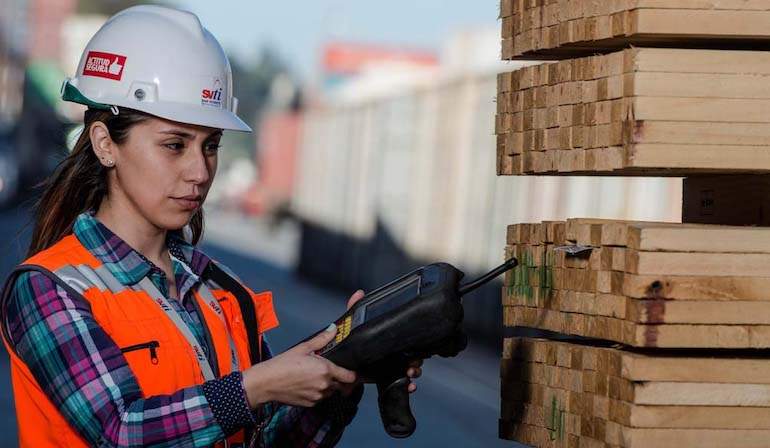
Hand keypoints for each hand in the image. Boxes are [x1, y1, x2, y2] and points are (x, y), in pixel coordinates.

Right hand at [242, 326, 357, 406]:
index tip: (350, 371)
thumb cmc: (282, 364)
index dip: (353, 374)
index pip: (350, 377)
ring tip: (315, 377)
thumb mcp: (303, 348)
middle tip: (329, 371)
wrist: (266, 383)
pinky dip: (317, 393)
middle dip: (338, 379)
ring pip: (330, 392)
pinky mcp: (310, 404)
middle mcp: (324, 385)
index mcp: (326, 370)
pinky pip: (320, 399)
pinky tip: (307, 385)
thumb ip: (322, 339)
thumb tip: (333, 329)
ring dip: (328, 386)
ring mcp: (318, 397)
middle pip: (341, 385)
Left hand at [344, 289, 423, 394]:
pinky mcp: (382, 382)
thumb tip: (359, 293)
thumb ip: (352, 310)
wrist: (331, 371)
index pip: (401, 340)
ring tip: (410, 372)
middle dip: (415, 358)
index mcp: (380, 341)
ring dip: (413, 371)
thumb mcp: (348, 327)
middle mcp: (387, 355)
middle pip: (409, 355)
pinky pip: (398, 384)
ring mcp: (386, 369)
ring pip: (407, 369)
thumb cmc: (340, 347)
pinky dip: (406, 386)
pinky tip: (408, 386)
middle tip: (413, 361)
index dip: (411, 343)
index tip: (416, 345)